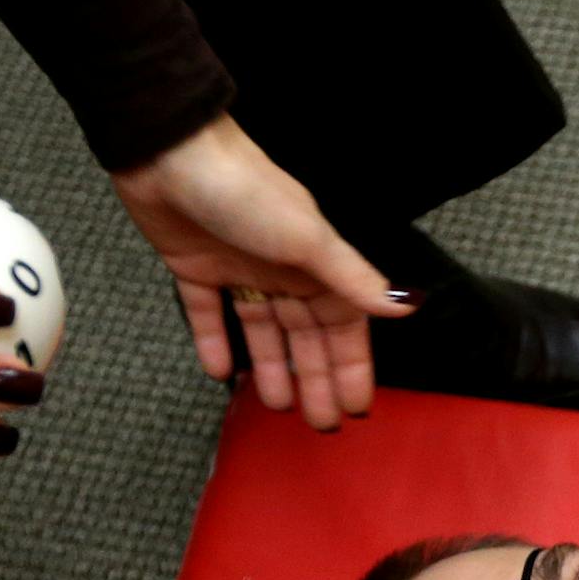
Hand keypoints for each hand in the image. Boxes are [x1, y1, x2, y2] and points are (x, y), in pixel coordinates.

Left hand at [109, 115, 412, 430]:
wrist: (170, 154)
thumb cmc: (248, 191)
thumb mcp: (309, 241)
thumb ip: (353, 279)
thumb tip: (408, 305)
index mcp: (316, 265)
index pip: (343, 328)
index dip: (352, 367)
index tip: (357, 408)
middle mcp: (283, 271)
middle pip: (305, 338)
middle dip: (316, 380)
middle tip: (321, 425)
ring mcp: (240, 271)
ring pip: (262, 332)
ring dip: (271, 369)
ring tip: (276, 408)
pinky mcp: (196, 269)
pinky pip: (209, 315)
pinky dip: (214, 343)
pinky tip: (222, 374)